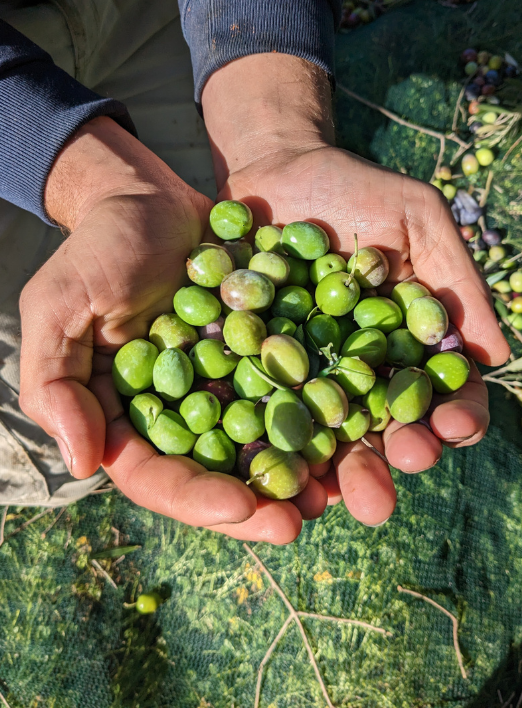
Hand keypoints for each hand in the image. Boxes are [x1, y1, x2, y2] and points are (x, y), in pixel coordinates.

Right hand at [20, 117, 326, 543]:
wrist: (147, 200)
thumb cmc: (96, 252)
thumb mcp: (59, 309)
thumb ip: (56, 383)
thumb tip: (83, 462)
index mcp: (126, 419)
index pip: (156, 475)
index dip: (195, 497)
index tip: (241, 506)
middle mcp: (179, 414)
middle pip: (217, 473)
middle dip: (257, 502)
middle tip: (299, 520)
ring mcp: (224, 386)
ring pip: (260, 442)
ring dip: (297, 470)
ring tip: (336, 492)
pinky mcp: (261, 353)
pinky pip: (291, 388)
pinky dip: (318, 409)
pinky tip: (352, 426)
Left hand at [202, 54, 509, 528]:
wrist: (273, 169)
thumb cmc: (355, 190)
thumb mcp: (417, 218)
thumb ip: (454, 281)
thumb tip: (494, 357)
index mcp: (408, 348)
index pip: (440, 395)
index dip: (453, 416)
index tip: (453, 427)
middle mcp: (359, 374)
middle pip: (382, 432)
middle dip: (390, 461)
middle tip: (394, 476)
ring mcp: (304, 378)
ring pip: (323, 438)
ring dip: (331, 473)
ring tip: (331, 498)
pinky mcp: (251, 371)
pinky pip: (260, 414)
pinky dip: (266, 445)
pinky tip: (268, 473)